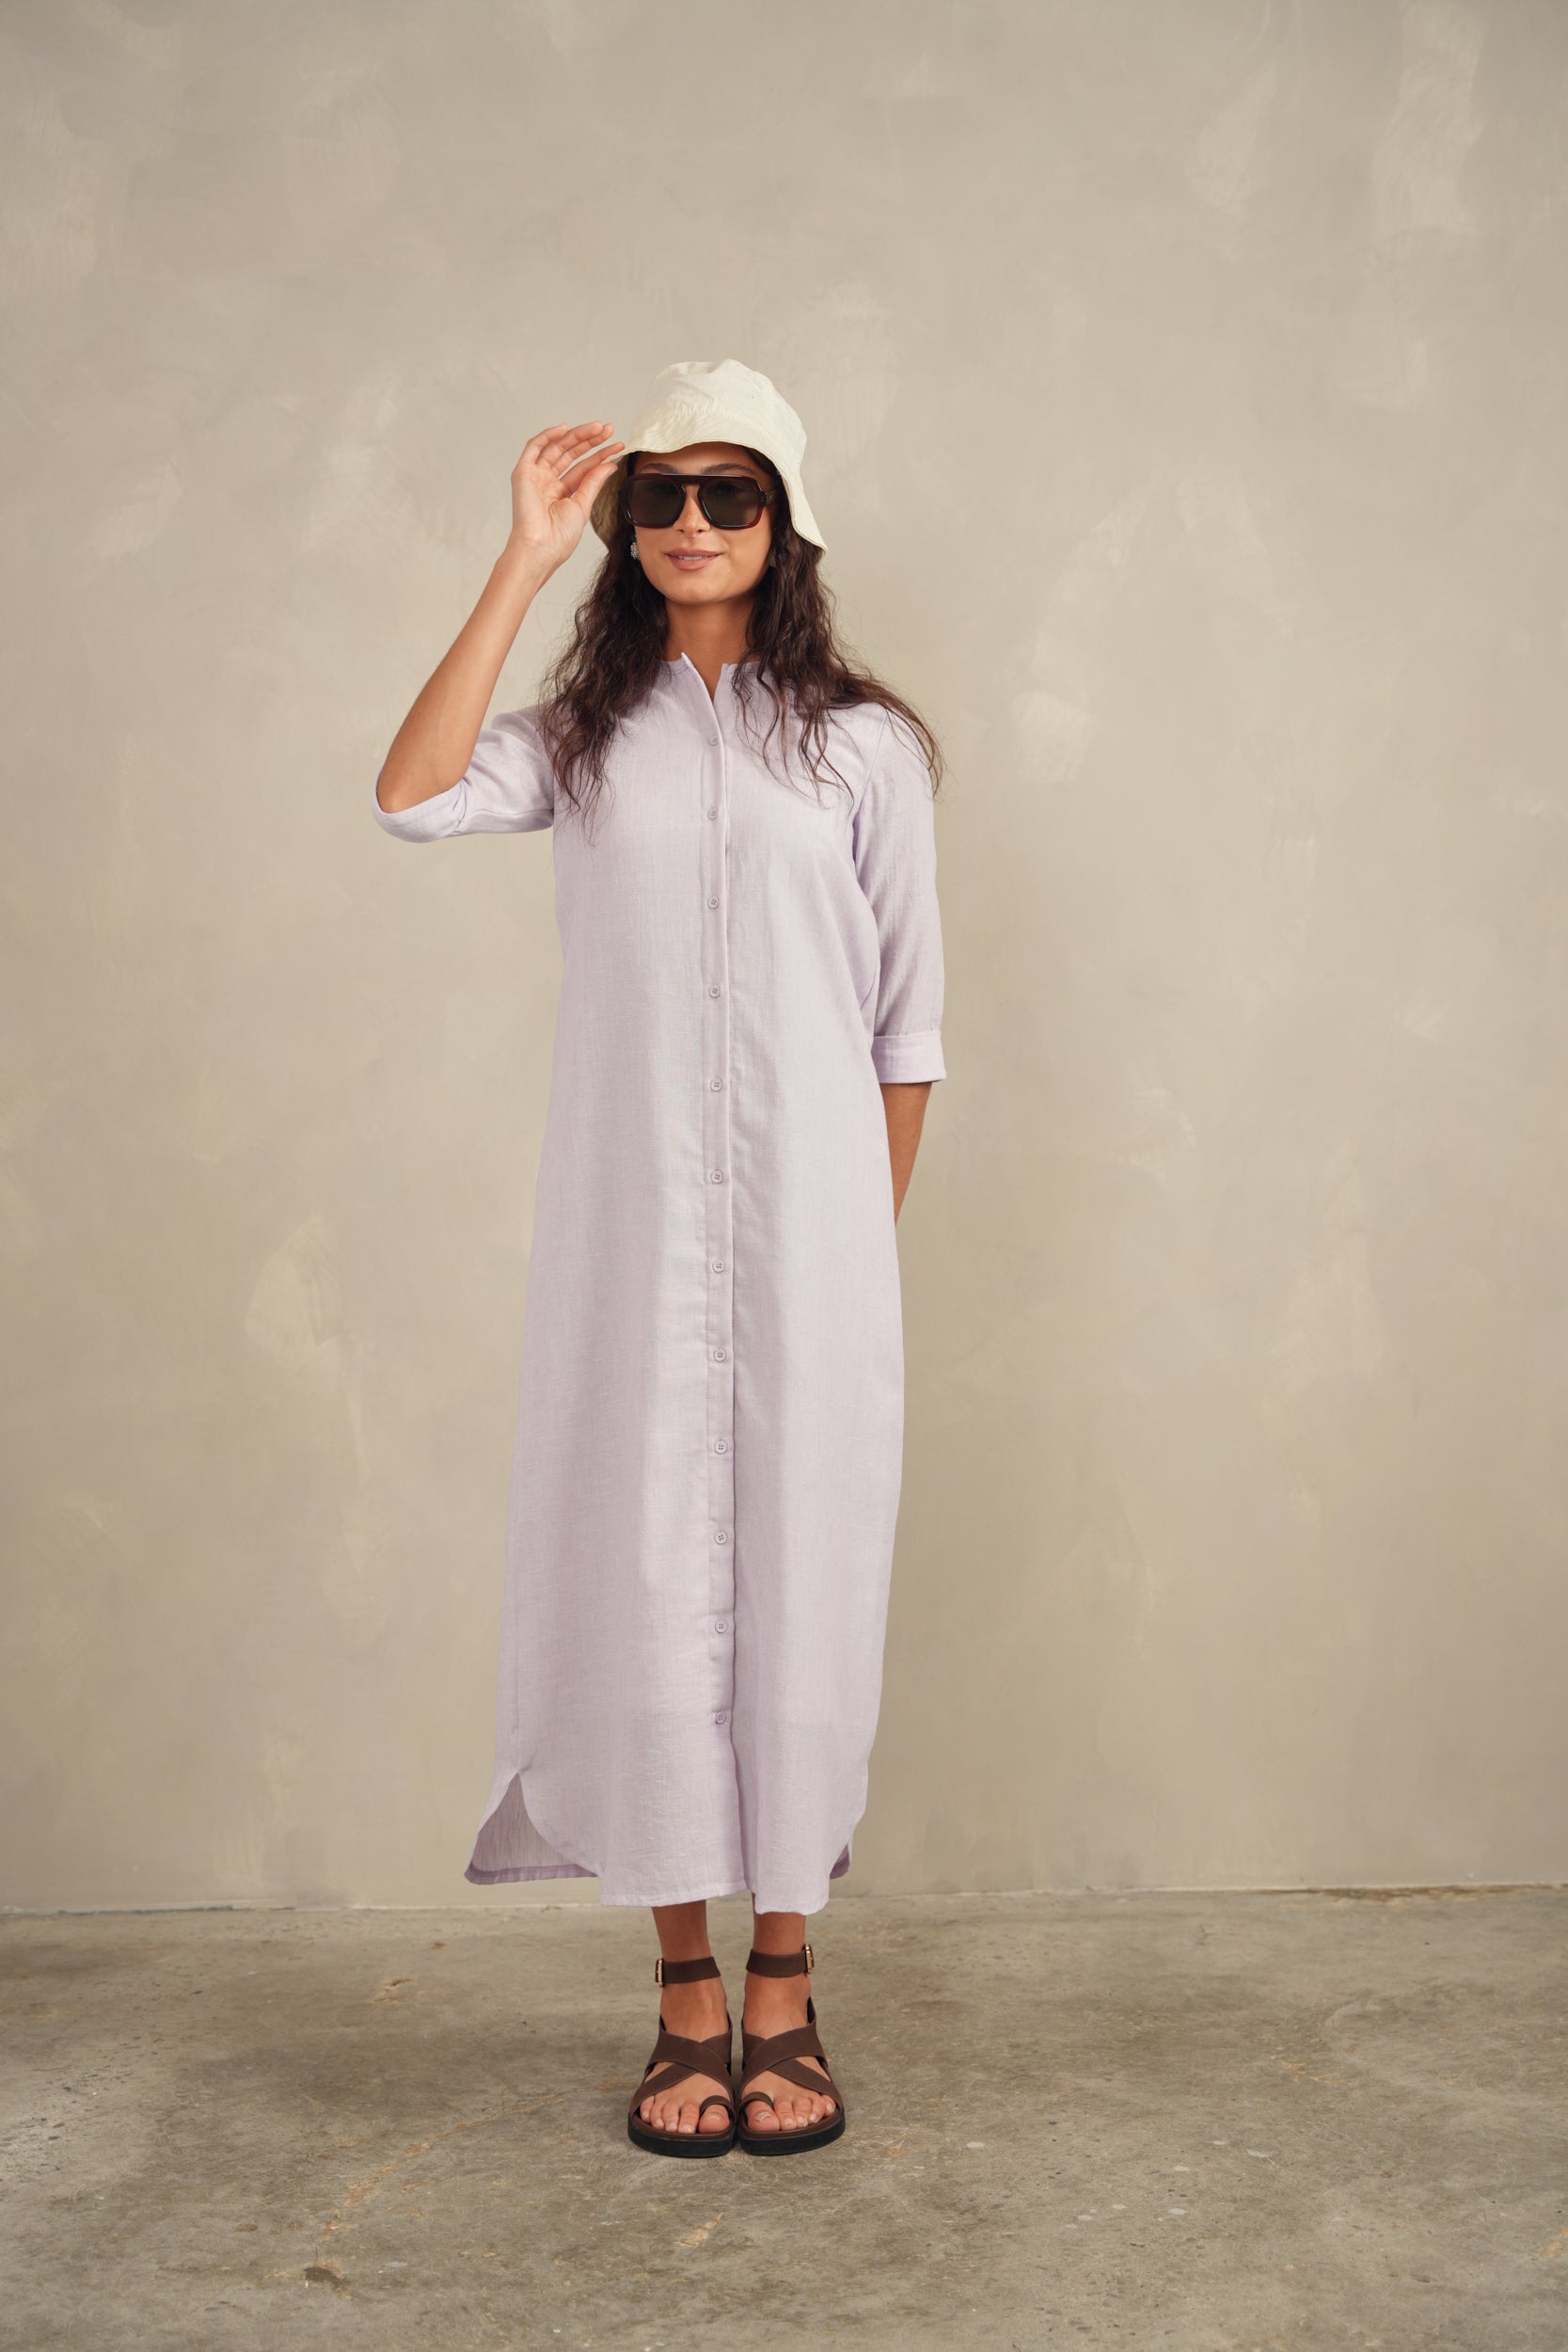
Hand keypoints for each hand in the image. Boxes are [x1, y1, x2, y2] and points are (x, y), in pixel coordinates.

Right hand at [506, 420, 624, 573]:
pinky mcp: (523, 473)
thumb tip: (609, 464)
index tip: (617, 446)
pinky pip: (534, 447)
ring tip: (597, 428)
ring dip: (576, 435)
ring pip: (557, 447)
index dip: (600, 455)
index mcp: (562, 492)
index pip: (583, 468)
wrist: (541, 548)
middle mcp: (548, 482)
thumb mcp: (583, 505)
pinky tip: (566, 428)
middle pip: (571, 454)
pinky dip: (548, 435)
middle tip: (609, 430)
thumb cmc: (559, 537)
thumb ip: (593, 482)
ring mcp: (535, 476)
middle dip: (590, 440)